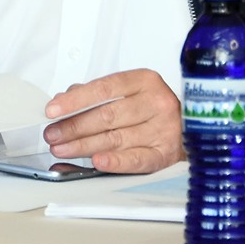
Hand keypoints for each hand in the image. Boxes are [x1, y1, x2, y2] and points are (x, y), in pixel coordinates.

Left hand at [43, 68, 184, 172]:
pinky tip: (97, 161)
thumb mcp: (127, 91)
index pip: (103, 89)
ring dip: (83, 145)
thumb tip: (63, 101)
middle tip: (52, 135)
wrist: (192, 128)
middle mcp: (157, 103)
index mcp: (144, 81)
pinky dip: (115, 161)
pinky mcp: (167, 153)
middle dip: (73, 127)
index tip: (52, 111)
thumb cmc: (151, 108)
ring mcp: (165, 129)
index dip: (74, 101)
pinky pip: (138, 159)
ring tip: (62, 148)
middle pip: (106, 116)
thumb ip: (95, 94)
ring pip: (116, 138)